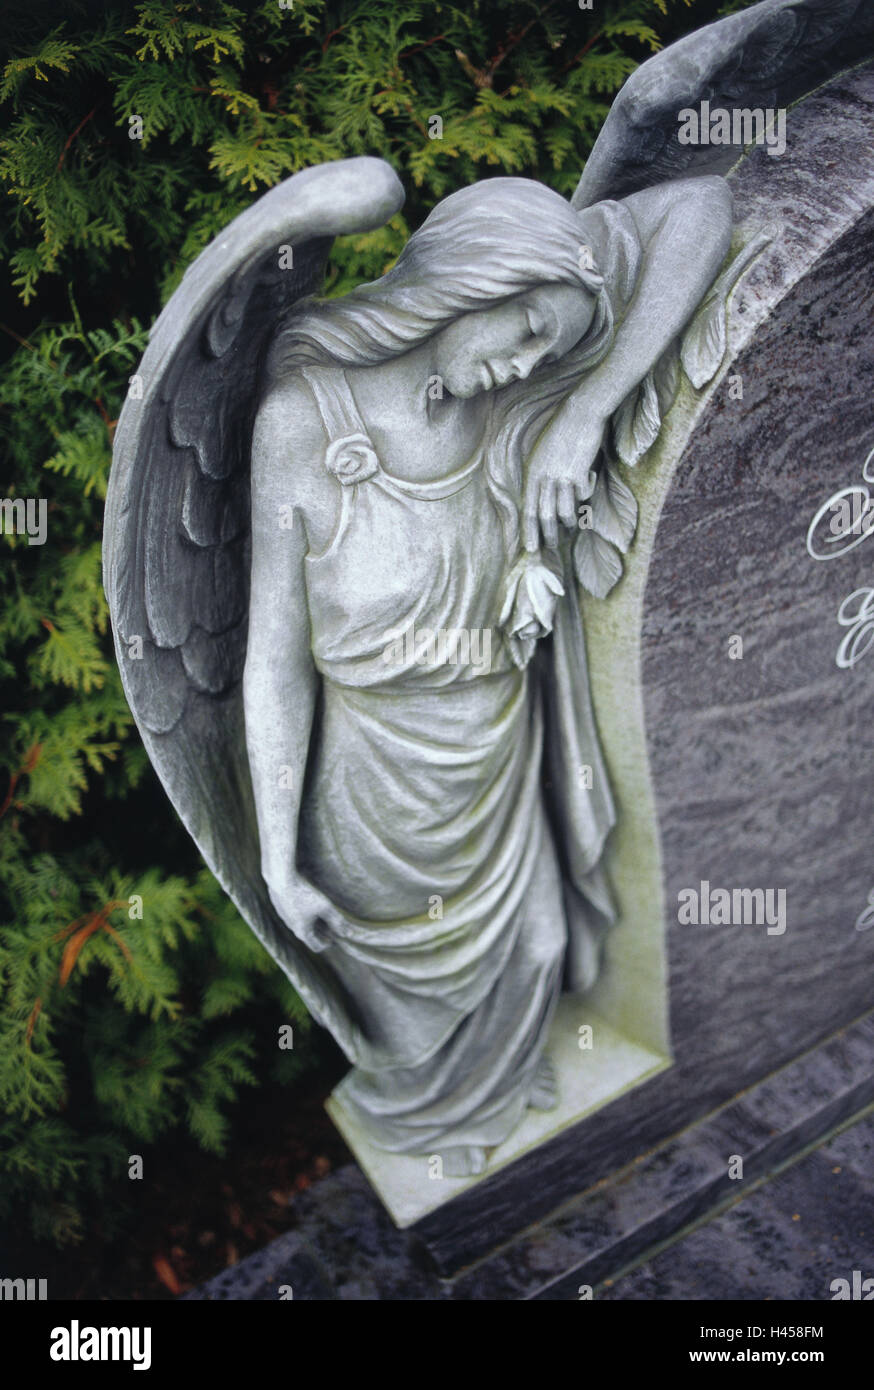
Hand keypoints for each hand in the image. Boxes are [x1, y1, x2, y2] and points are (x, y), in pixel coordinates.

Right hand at [265, 872, 346, 952]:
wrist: (280, 879)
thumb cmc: (304, 894)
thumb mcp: (325, 907)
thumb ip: (337, 921)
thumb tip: (348, 934)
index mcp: (303, 931)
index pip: (316, 946)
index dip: (327, 944)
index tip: (334, 938)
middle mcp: (292, 927)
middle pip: (308, 936)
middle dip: (320, 933)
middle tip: (330, 928)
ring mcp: (284, 917)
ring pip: (299, 924)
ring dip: (311, 922)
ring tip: (320, 914)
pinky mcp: (280, 906)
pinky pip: (293, 914)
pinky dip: (301, 913)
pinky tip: (306, 901)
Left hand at [522, 410, 608, 551]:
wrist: (579, 414)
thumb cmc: (559, 433)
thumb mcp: (540, 455)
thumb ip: (539, 478)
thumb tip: (541, 504)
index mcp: (531, 473)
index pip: (527, 509)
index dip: (528, 531)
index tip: (529, 549)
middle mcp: (544, 477)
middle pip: (544, 516)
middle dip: (548, 535)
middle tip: (551, 546)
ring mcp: (562, 476)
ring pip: (564, 511)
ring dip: (568, 524)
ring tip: (570, 528)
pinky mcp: (580, 474)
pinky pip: (582, 497)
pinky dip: (585, 497)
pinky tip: (587, 485)